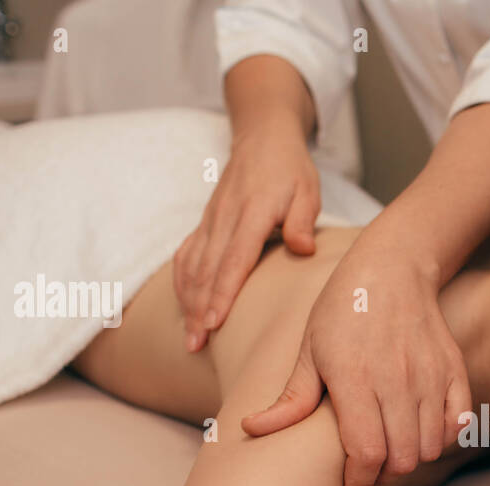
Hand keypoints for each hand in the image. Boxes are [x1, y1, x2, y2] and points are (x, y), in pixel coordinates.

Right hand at [173, 117, 320, 350]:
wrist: (262, 137)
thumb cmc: (290, 170)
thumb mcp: (308, 190)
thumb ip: (303, 221)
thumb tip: (303, 248)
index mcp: (251, 213)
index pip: (234, 260)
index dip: (222, 293)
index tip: (214, 322)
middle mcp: (224, 218)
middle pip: (207, 271)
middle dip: (199, 310)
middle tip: (196, 344)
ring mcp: (211, 220)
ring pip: (192, 266)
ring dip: (188, 303)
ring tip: (190, 338)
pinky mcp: (205, 222)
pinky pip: (186, 255)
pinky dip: (182, 282)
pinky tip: (183, 306)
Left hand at [241, 236, 472, 485]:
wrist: (392, 268)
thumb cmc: (342, 310)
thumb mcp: (308, 351)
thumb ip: (290, 399)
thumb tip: (251, 429)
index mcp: (355, 378)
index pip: (365, 452)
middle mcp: (396, 379)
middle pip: (400, 458)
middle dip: (382, 478)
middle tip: (367, 477)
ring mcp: (429, 375)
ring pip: (429, 446)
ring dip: (410, 459)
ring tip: (390, 454)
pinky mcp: (454, 370)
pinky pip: (456, 424)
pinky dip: (440, 438)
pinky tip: (419, 432)